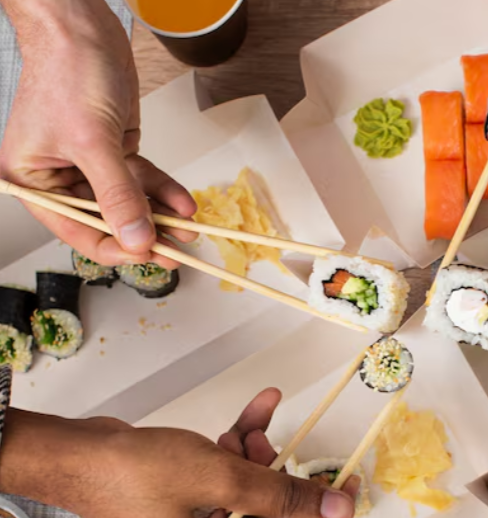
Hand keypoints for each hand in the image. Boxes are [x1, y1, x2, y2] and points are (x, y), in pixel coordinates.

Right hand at [0, 0, 195, 266]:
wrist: (83, 30)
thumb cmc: (68, 73)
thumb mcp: (94, 142)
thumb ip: (117, 195)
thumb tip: (136, 238)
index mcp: (35, 182)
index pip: (79, 231)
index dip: (117, 247)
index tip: (149, 254)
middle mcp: (61, 178)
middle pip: (108, 220)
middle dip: (145, 232)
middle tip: (177, 249)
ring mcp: (90, 165)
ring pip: (131, 201)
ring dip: (161, 214)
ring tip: (188, 227)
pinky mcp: (115, 151)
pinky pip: (143, 179)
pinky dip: (164, 190)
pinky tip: (184, 203)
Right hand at [0, 389, 357, 517]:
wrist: (79, 451)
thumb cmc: (135, 475)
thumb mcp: (224, 481)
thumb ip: (285, 496)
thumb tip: (337, 510)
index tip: (348, 485)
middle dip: (280, 477)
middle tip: (291, 445)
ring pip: (256, 493)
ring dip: (259, 457)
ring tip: (249, 431)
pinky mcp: (195, 506)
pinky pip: (233, 479)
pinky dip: (243, 447)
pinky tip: (256, 411)